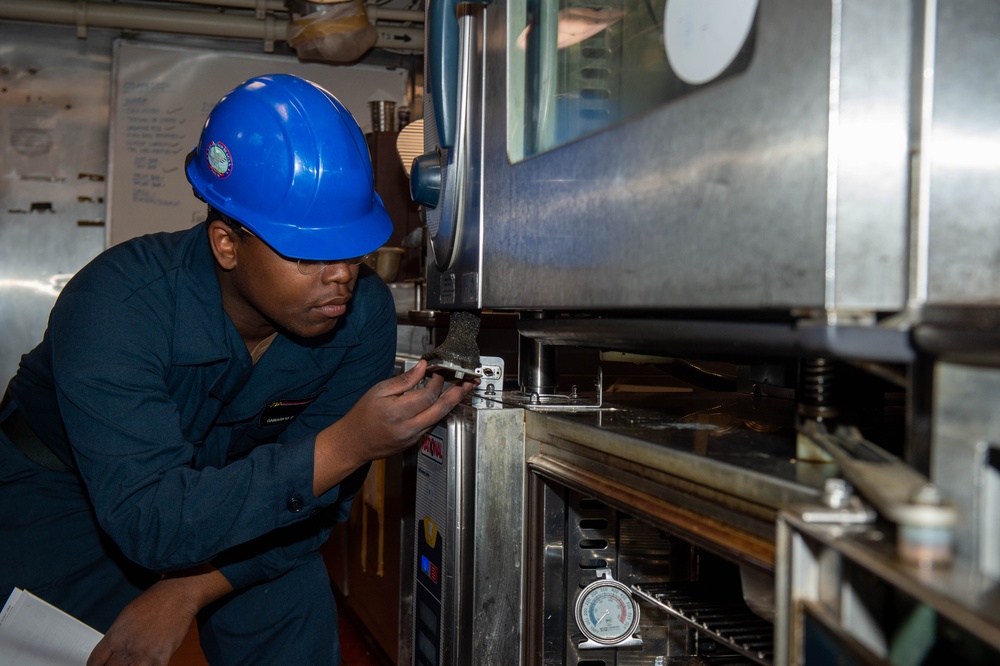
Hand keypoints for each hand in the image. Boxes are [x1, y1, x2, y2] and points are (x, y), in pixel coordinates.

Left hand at [87, 581, 195, 665]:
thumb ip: (116, 636)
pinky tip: (149, 663)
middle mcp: (126, 648)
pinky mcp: (161, 658)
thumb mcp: (125, 616)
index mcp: (114, 637)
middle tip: (118, 664)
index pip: (94, 662)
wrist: (177, 595)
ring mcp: (144, 655)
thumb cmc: (153, 602)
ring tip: (135, 663)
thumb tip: (111, 650)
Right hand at [313, 360, 477, 493]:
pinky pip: (431, 425)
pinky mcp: (414, 443)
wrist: (353, 443)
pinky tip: (442, 404)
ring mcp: (413, 437)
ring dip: (451, 403)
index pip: (427, 395)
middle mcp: (408, 427)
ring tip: (461, 390)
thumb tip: (421, 367)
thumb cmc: (362, 416)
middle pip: (440, 409)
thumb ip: (403, 380)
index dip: (437, 382)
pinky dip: (438, 413)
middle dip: (457, 394)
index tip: (438, 373)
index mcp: (398, 412)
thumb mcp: (378, 391)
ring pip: (439, 418)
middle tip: (468, 382)